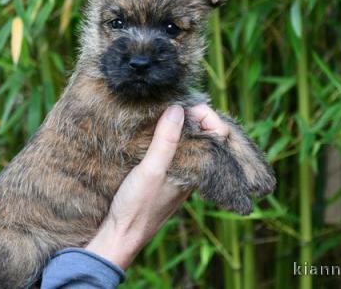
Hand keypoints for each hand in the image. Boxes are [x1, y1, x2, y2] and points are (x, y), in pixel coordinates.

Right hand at [85, 104, 230, 268]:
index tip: (184, 106)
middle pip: (204, 133)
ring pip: (189, 140)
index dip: (206, 115)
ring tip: (161, 113)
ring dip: (178, 124)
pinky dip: (168, 136)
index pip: (218, 133)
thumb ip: (166, 141)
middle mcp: (194, 170)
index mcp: (199, 168)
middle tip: (171, 105)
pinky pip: (175, 148)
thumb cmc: (138, 206)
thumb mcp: (151, 170)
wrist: (121, 235)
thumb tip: (178, 108)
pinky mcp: (165, 175)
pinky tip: (153, 131)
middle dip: (192, 115)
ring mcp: (180, 172)